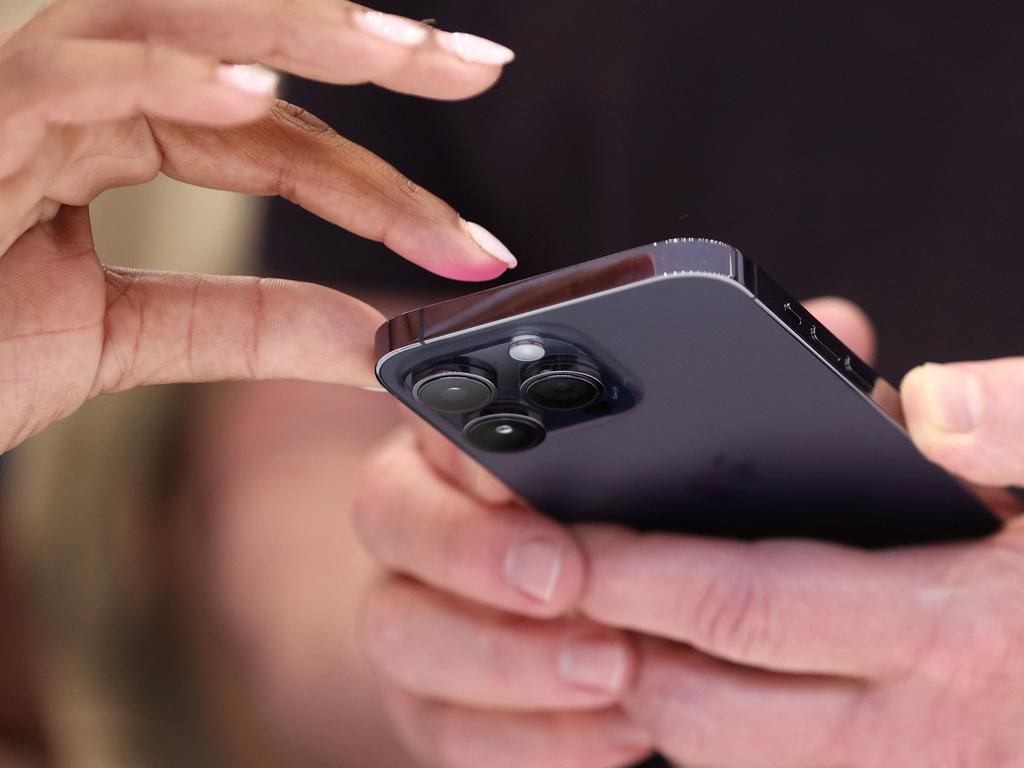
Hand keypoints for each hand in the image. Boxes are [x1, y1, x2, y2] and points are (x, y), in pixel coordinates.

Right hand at [0, 0, 516, 453]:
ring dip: (297, 32)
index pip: (275, 138)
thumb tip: (371, 340)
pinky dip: (168, 77)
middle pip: (248, 50)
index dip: (380, 188)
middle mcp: (80, 94)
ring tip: (409, 53)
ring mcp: (20, 94)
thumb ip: (249, 325)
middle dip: (367, 53)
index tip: (470, 245)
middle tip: (478, 66)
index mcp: (118, 136)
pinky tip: (260, 93)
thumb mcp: (130, 340)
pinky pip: (77, 78)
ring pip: (177, 27)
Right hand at [356, 299, 974, 767]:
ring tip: (616, 669)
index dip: (463, 437)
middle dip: (471, 550)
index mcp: (470, 433)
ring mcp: (416, 611)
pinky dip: (527, 741)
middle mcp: (423, 516)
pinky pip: (442, 732)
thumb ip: (753, 388)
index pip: (431, 412)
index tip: (520, 463)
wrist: (618, 614)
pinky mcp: (431, 703)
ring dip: (504, 659)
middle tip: (567, 578)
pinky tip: (619, 734)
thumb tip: (836, 327)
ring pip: (398, 633)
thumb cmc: (661, 511)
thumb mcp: (709, 442)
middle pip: (386, 518)